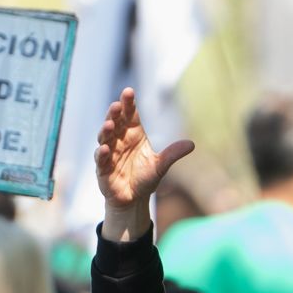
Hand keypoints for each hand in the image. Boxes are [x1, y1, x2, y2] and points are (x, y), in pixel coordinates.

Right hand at [94, 88, 194, 238]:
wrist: (133, 200)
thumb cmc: (145, 178)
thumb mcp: (160, 166)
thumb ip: (172, 154)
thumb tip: (191, 144)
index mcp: (134, 134)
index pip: (130, 115)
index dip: (128, 104)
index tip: (128, 92)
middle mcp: (120, 140)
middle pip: (115, 122)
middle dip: (114, 114)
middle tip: (116, 105)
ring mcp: (109, 153)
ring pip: (105, 138)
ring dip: (106, 131)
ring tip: (109, 125)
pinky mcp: (102, 169)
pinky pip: (100, 159)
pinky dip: (101, 154)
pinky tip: (103, 148)